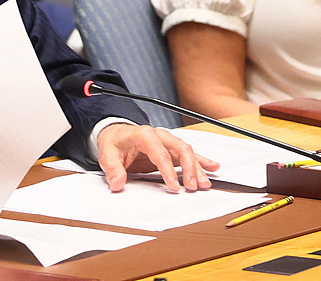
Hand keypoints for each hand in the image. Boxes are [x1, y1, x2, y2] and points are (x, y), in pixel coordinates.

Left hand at [96, 124, 219, 191]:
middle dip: (189, 168)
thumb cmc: (113, 143)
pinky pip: (188, 153)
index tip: (174, 186)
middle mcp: (159, 136)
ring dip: (197, 168)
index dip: (168, 170)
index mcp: (144, 135)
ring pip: (187, 152)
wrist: (115, 134)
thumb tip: (117, 184)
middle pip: (180, 149)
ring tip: (205, 183)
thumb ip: (113, 169)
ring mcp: (167, 141)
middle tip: (192, 187)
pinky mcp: (170, 148)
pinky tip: (213, 166)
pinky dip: (201, 160)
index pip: (160, 153)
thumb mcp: (107, 154)